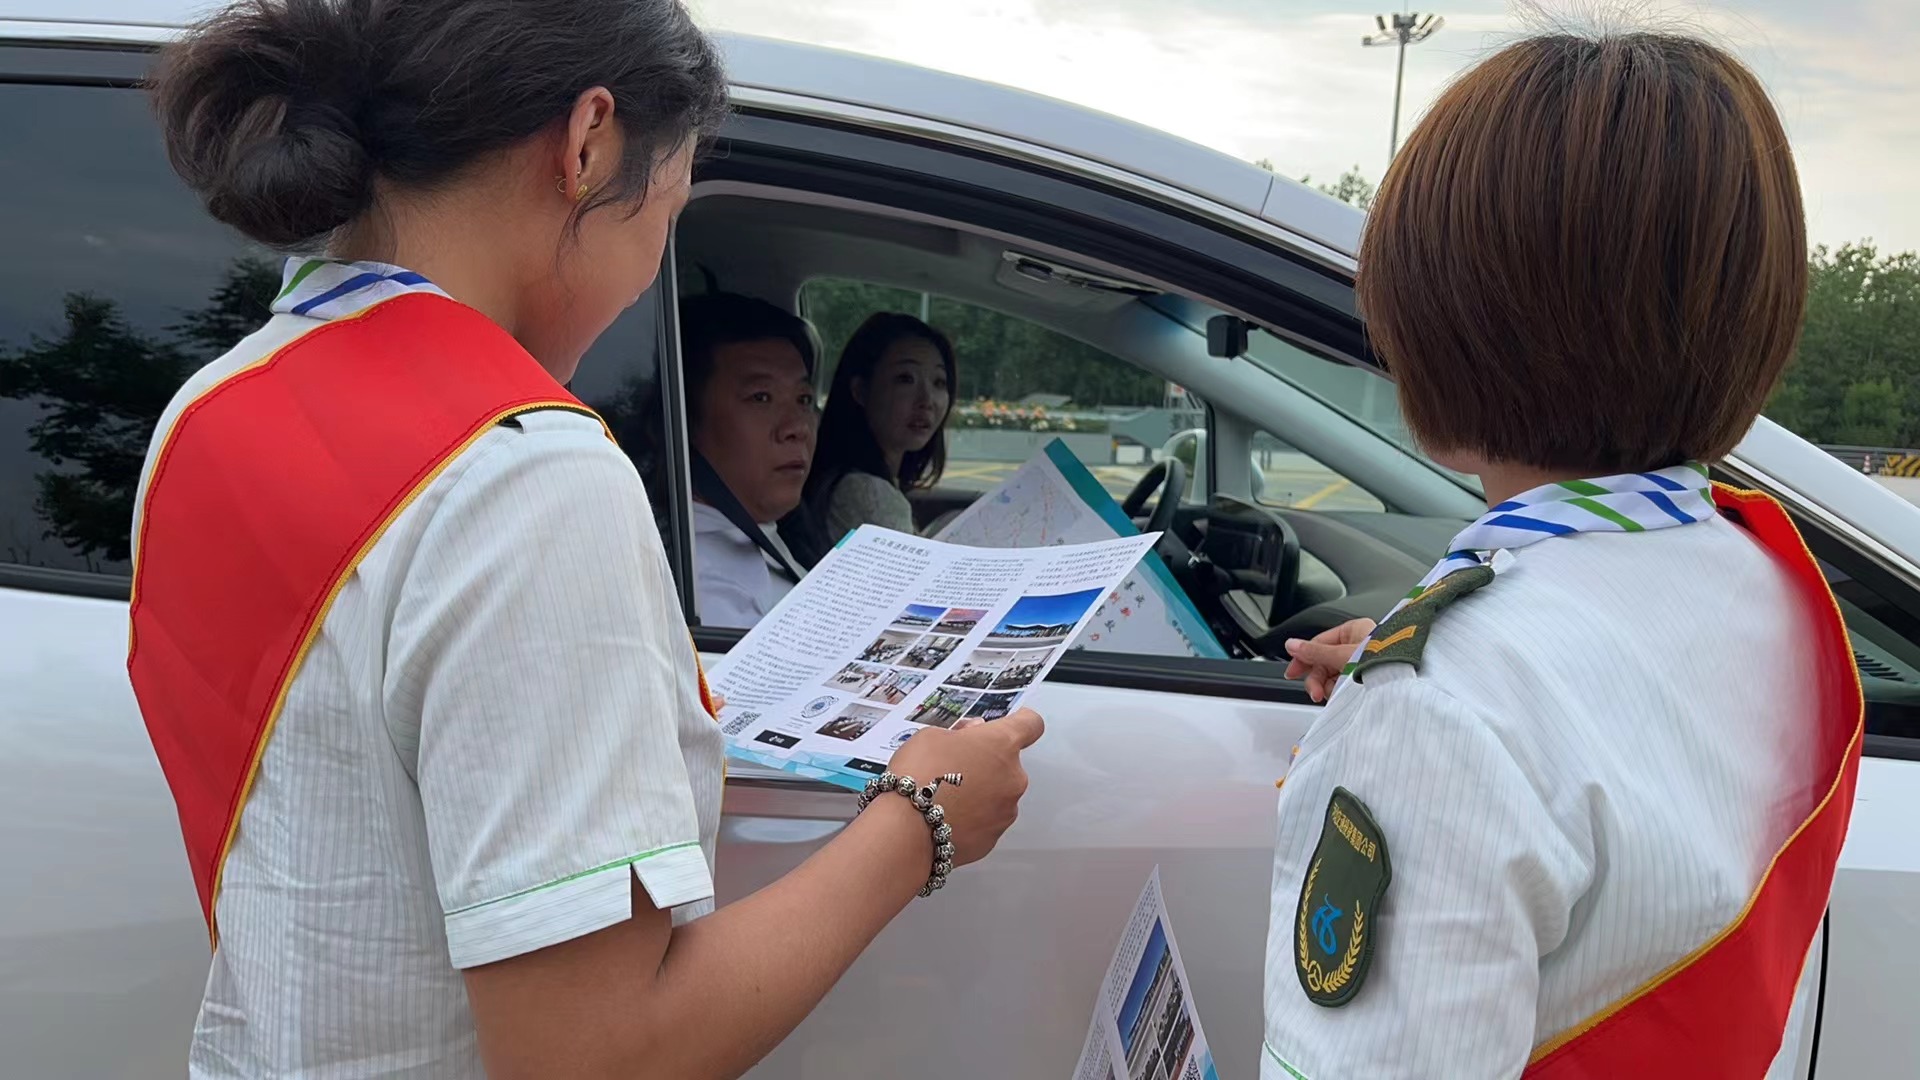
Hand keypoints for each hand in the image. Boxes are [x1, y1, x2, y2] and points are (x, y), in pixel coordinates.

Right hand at [885, 708, 1044, 866]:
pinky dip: (972, 819)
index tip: (1010, 724)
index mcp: (1002, 744)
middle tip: (954, 767)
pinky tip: (946, 817)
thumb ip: (961, 733)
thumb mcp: (932, 736)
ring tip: (945, 797)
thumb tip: (974, 735)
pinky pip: (986, 822)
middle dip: (986, 763)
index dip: (1020, 722)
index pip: (1031, 724)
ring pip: (998, 795)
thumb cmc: (919, 776)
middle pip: (1008, 764)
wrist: (906, 829)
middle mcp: (1013, 777)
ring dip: (980, 793)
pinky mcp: (994, 838)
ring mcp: (1006, 811)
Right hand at [1284, 619, 1375, 702]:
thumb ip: (1314, 652)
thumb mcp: (1342, 655)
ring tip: (1333, 695)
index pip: (1319, 642)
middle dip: (1318, 678)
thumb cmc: (1382, 662)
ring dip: (1328, 687)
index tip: (1293, 672)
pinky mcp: (1368, 678)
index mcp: (1354, 630)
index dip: (1303, 657)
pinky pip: (1345, 684)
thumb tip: (1292, 645)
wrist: (1405, 680)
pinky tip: (1342, 697)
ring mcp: (1363, 662)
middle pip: (1325, 661)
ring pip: (1333, 675)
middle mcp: (1358, 644)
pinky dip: (1340, 692)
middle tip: (1315, 692)